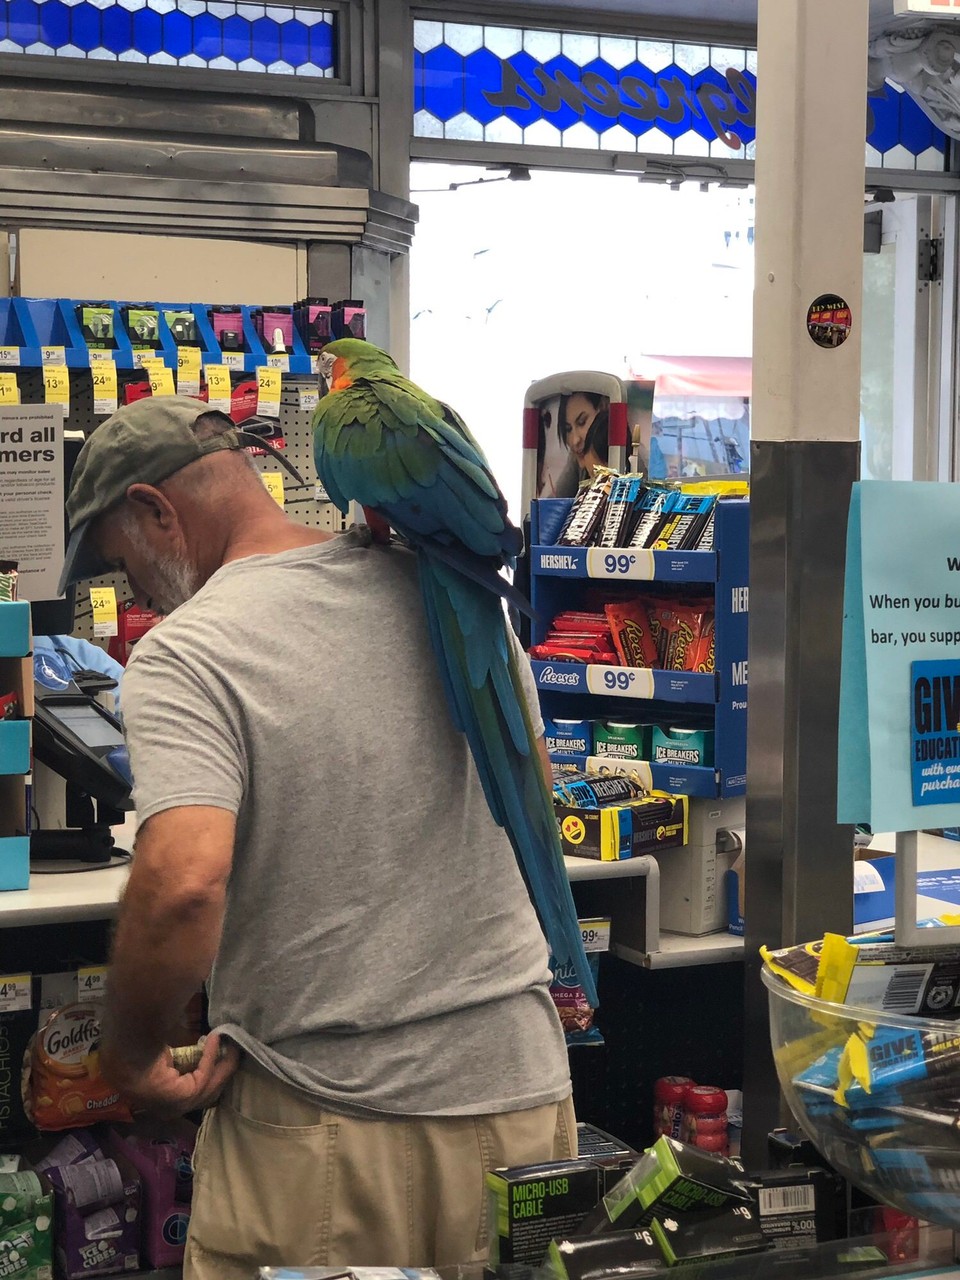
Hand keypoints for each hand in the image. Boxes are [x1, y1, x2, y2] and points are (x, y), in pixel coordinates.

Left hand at [101, 1032, 239, 1115]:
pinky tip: (216, 1038)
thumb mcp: (163, 1061)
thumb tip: (195, 1049)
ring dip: (223, 1064)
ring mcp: (178, 1107)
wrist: (123, 1055)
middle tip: (233, 1053)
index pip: (191, 1095)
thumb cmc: (135, 1053)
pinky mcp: (185, 1097)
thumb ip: (180, 1062)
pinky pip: (205, 1076)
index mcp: (162, 1103)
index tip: (220, 1060)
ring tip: (232, 1046)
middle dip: (222, 1072)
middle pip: (206, 1093)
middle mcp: (170, 1109)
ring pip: (210, 1086)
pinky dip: (212, 1056)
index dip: (209, 1076)